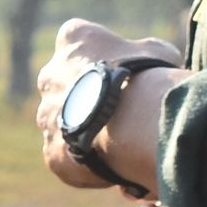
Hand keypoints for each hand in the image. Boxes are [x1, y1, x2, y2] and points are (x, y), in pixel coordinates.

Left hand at [34, 19, 183, 206]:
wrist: (134, 122)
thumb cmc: (149, 79)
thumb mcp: (159, 52)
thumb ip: (148, 54)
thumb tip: (157, 66)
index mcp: (73, 40)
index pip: (80, 43)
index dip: (104, 60)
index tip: (124, 75)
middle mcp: (49, 76)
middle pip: (67, 87)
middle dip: (89, 99)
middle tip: (121, 114)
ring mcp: (47, 116)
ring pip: (67, 125)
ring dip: (88, 131)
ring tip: (122, 145)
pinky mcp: (52, 152)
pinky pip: (71, 159)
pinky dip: (89, 163)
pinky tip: (116, 166)